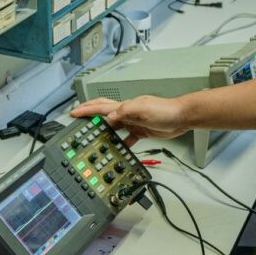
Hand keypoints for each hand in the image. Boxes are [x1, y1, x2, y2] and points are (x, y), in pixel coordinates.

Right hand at [70, 96, 189, 146]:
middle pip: (104, 112)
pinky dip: (120, 142)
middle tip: (77, 119)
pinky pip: (127, 137)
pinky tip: (117, 148)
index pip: (101, 107)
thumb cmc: (165, 111)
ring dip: (102, 129)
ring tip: (92, 135)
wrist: (181, 117)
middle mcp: (127, 113)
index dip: (86, 109)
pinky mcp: (141, 130)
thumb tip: (109, 117)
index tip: (74, 112)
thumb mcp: (143, 108)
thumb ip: (125, 111)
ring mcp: (133, 121)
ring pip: (113, 125)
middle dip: (89, 114)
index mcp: (125, 106)